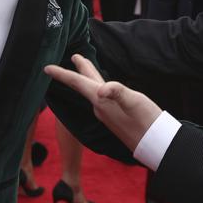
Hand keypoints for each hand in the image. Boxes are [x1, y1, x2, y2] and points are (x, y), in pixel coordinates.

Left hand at [45, 54, 161, 151]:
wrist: (156, 146)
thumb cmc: (147, 122)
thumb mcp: (134, 102)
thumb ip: (118, 93)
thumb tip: (102, 90)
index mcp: (101, 101)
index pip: (78, 83)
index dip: (62, 74)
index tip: (46, 68)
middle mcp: (100, 108)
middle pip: (84, 85)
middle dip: (77, 71)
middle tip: (73, 57)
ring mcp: (107, 114)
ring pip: (92, 90)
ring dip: (86, 78)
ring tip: (84, 66)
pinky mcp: (114, 118)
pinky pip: (100, 98)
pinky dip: (96, 87)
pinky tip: (100, 89)